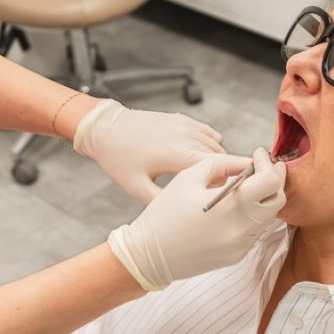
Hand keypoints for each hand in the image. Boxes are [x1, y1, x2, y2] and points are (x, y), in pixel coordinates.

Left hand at [74, 99, 223, 202]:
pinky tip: (200, 156)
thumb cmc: (118, 158)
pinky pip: (208, 132)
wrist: (106, 129)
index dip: (226, 181)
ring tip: (204, 176)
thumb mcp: (136, 188)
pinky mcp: (182, 120)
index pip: (218, 167)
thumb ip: (162, 201)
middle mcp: (186, 137)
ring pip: (216, 145)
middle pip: (220, 157)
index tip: (226, 194)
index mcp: (178, 155)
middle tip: (212, 190)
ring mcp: (185, 126)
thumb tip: (181, 213)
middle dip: (222, 173)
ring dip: (216, 160)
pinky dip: (211, 145)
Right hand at [107, 148, 285, 290]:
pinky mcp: (236, 256)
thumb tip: (248, 162)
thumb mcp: (189, 177)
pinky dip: (250, 216)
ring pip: (267, 216)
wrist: (148, 256)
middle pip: (277, 200)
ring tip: (243, 187)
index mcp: (232, 206)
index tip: (258, 155)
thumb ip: (224, 163)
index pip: (271, 181)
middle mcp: (242, 228)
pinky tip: (231, 209)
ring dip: (261, 199)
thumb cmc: (165, 213)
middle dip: (273, 180)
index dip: (268, 163)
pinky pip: (254, 231)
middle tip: (259, 168)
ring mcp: (241, 245)